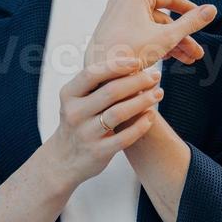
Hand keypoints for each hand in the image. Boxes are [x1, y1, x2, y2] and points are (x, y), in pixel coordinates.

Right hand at [45, 55, 165, 186]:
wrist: (63, 160)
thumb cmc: (78, 122)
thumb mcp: (76, 101)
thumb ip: (96, 84)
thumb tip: (129, 61)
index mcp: (68, 95)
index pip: (92, 74)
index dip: (116, 65)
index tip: (138, 61)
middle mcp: (74, 113)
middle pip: (110, 91)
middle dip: (136, 81)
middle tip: (155, 76)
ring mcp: (86, 134)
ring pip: (119, 113)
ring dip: (142, 101)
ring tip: (158, 93)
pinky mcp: (98, 152)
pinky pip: (125, 137)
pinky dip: (141, 125)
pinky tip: (151, 116)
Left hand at [84, 0, 217, 69]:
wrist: (101, 76)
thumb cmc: (131, 52)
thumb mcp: (167, 37)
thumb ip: (191, 22)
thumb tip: (212, 9)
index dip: (190, 10)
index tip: (203, 20)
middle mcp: (124, 1)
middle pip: (162, 18)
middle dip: (182, 37)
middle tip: (197, 53)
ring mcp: (117, 16)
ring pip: (152, 28)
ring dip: (172, 44)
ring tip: (188, 60)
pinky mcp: (113, 30)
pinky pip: (140, 34)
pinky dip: (155, 44)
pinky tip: (171, 58)